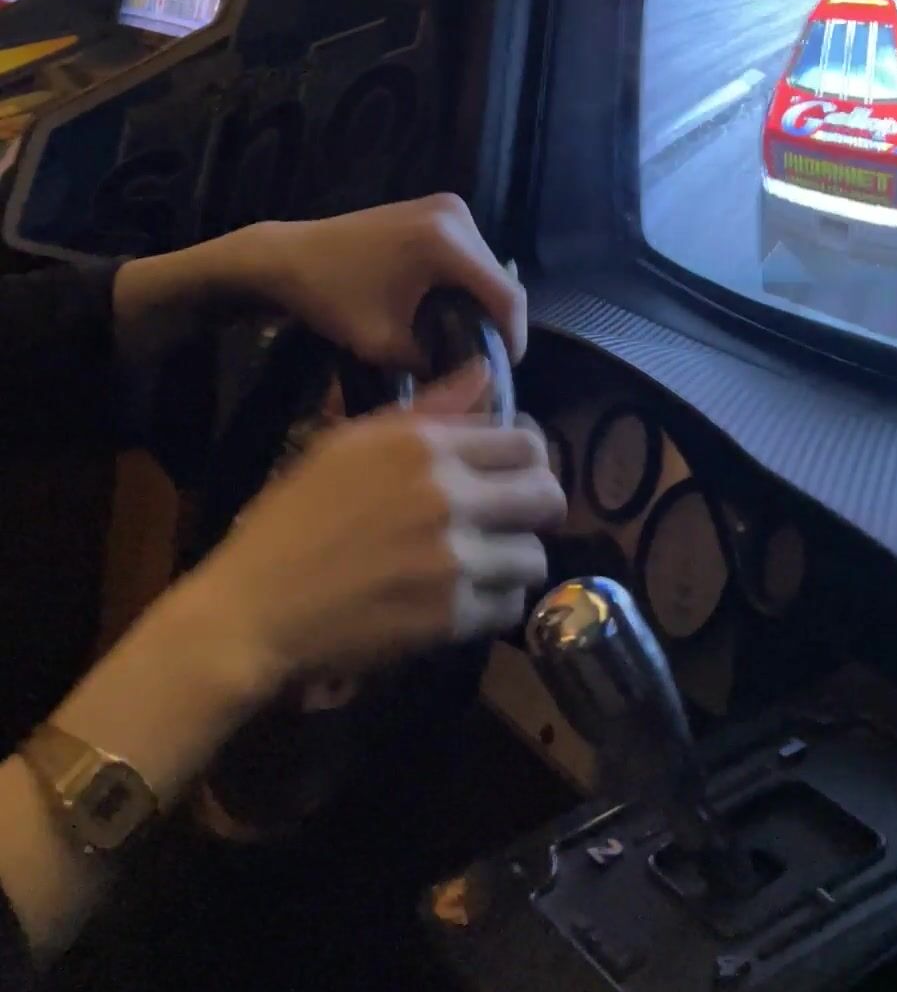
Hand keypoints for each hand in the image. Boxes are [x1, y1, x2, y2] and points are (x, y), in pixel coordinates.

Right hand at [195, 362, 565, 687]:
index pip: (525, 441)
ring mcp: (453, 559)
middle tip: (515, 520)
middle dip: (538, 507)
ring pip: (534, 555)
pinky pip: (508, 606)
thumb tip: (485, 374)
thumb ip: (428, 410)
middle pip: (546, 494)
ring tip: (484, 564)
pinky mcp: (451, 617)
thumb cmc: (293, 519)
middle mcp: (448, 496)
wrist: (255, 607)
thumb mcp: (348, 445)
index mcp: (424, 447)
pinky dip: (493, 605)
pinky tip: (464, 599)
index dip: (527, 458)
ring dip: (514, 560)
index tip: (513, 474)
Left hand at [255, 194, 525, 369]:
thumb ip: (434, 361)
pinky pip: (467, 253)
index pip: (505, 295)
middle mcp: (456, 216)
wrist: (288, 256)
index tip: (503, 369)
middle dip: (494, 320)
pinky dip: (463, 282)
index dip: (513, 336)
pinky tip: (446, 308)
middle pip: (497, 278)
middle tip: (480, 358)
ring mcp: (446, 207)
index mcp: (446, 242)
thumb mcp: (383, 343)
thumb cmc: (330, 298)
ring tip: (464, 336)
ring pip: (484, 266)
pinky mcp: (435, 209)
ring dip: (480, 300)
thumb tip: (467, 373)